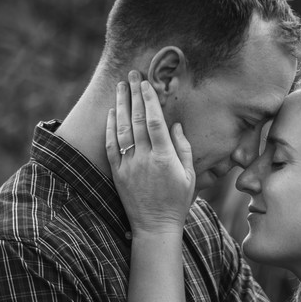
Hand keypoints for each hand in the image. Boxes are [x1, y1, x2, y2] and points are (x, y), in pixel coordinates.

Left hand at [106, 70, 194, 233]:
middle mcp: (144, 159)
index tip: (147, 83)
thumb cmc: (177, 202)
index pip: (155, 121)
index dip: (150, 100)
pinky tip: (112, 112)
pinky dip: (110, 127)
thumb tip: (176, 125)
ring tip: (120, 87)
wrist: (155, 227)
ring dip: (120, 105)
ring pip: (122, 129)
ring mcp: (129, 165)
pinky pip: (112, 145)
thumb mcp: (189, 176)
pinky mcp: (118, 173)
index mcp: (165, 158)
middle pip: (137, 119)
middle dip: (134, 94)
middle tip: (131, 74)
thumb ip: (183, 149)